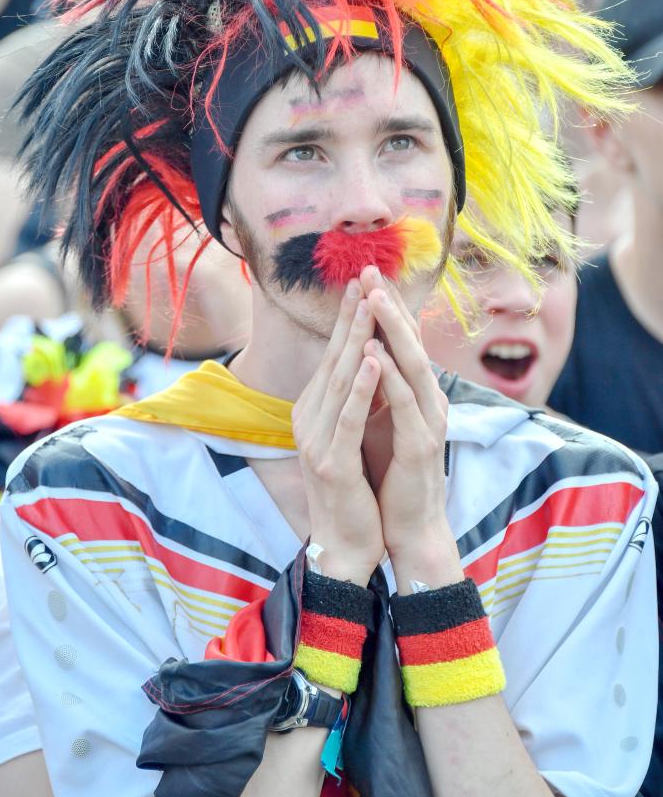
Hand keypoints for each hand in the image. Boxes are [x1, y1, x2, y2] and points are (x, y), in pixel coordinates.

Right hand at [292, 280, 384, 585]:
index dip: (347, 320)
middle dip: (351, 318)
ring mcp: (315, 441)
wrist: (348, 544)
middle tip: (363, 278)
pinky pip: (348, 417)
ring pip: (339, 382)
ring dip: (356, 341)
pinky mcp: (331, 463)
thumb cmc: (353, 490)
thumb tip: (365, 359)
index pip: (333, 358)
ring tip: (369, 306)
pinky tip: (372, 360)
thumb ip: (351, 401)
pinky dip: (360, 386)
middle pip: (333, 360)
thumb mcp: (349, 436)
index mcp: (312, 412)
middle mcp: (307, 420)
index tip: (362, 284)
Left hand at [360, 268, 462, 591]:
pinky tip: (377, 355)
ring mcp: (429, 421)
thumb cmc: (394, 473)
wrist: (410, 527)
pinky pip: (405, 404)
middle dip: (389, 305)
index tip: (366, 274)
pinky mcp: (421, 445)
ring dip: (393, 330)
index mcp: (418, 393)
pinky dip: (391, 378)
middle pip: (410, 343)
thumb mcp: (385, 421)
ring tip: (374, 298)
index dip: (386, 306)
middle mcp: (429, 400)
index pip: (402, 341)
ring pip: (412, 365)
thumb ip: (382, 388)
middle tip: (371, 270)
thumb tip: (366, 353)